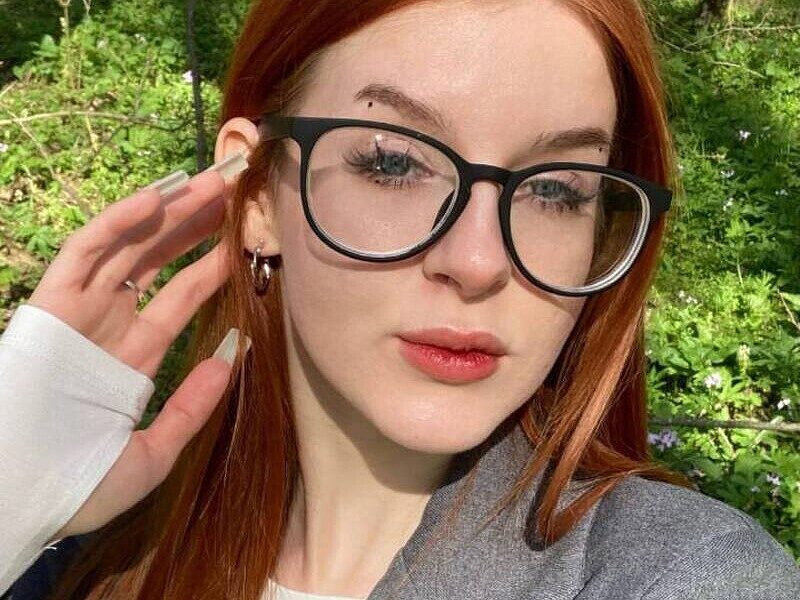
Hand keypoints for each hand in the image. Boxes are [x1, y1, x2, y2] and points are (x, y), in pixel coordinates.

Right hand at [27, 168, 242, 540]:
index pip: (179, 298)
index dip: (210, 265)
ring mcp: (79, 313)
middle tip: (234, 192)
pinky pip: (85, 254)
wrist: (20, 503)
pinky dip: (117, 223)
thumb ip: (192, 405)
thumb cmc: (80, 487)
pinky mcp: (50, 307)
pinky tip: (158, 198)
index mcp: (133, 357)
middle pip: (158, 261)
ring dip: (169, 212)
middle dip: (194, 225)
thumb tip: (235, 355)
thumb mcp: (155, 451)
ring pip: (129, 247)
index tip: (244, 238)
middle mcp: (109, 326)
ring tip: (213, 183)